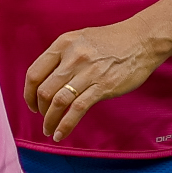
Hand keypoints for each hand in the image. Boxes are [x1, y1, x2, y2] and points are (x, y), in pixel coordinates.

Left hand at [25, 20, 171, 140]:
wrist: (143, 39)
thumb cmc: (112, 40)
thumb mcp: (81, 39)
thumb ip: (63, 56)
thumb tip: (47, 80)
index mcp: (63, 44)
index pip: (34, 73)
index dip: (28, 94)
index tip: (32, 105)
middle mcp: (72, 57)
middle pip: (44, 90)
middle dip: (40, 110)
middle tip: (43, 118)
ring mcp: (88, 72)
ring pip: (58, 102)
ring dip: (50, 121)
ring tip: (49, 130)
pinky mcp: (103, 86)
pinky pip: (77, 109)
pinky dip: (65, 125)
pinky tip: (61, 134)